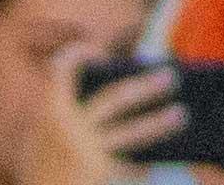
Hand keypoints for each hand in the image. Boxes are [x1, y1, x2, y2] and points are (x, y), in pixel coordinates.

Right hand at [46, 60, 177, 184]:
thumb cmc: (42, 177)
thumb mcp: (45, 148)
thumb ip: (73, 126)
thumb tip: (122, 105)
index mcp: (47, 116)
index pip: (59, 72)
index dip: (78, 55)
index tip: (97, 51)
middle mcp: (63, 129)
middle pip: (115, 98)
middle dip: (146, 87)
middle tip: (172, 77)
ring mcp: (80, 152)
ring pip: (131, 133)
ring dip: (158, 123)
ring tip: (182, 115)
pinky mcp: (94, 173)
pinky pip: (127, 168)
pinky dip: (138, 169)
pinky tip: (150, 168)